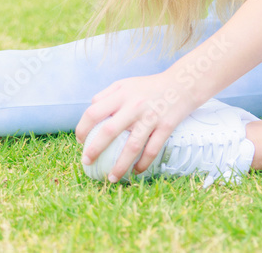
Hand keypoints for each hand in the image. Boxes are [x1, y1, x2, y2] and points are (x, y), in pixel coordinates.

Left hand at [75, 71, 199, 182]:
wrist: (182, 84)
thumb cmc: (149, 86)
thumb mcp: (125, 84)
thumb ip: (107, 94)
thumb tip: (90, 111)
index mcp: (121, 94)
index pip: (94, 111)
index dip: (83, 128)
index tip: (80, 141)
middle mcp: (134, 105)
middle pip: (109, 131)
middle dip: (95, 149)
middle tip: (87, 162)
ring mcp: (150, 117)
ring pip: (132, 146)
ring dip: (120, 165)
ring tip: (111, 177)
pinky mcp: (165, 127)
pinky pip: (152, 150)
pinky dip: (143, 164)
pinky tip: (136, 171)